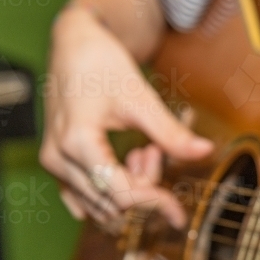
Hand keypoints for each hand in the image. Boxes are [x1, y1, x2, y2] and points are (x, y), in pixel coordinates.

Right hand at [40, 7, 212, 228]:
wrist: (75, 45)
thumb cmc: (104, 64)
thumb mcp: (141, 98)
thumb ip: (171, 132)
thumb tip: (205, 152)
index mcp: (77, 141)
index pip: (121, 194)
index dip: (155, 204)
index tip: (179, 214)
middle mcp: (58, 158)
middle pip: (112, 202)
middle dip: (144, 184)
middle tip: (155, 148)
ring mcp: (53, 162)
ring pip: (100, 203)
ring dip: (129, 186)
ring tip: (142, 148)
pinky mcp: (56, 164)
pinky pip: (86, 198)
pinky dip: (112, 188)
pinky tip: (125, 161)